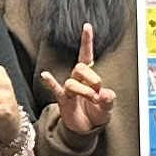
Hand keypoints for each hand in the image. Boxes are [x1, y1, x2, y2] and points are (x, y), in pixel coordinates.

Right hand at [38, 24, 110, 144]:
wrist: (86, 129)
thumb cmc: (96, 113)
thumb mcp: (107, 107)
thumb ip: (109, 99)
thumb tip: (106, 94)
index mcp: (90, 77)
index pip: (87, 55)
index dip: (87, 42)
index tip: (87, 26)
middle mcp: (78, 79)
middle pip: (80, 68)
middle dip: (93, 79)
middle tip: (99, 93)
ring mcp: (69, 89)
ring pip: (72, 82)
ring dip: (84, 90)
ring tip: (92, 99)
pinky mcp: (63, 99)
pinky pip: (55, 88)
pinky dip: (51, 82)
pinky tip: (46, 76)